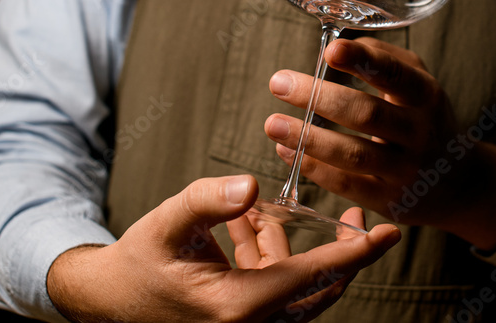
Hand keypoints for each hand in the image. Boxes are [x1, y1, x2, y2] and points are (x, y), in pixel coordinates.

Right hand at [46, 175, 399, 322]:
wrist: (107, 303)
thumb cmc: (137, 264)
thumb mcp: (167, 224)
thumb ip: (208, 200)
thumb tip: (251, 185)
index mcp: (240, 307)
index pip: (313, 276)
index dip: (355, 253)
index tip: (388, 232)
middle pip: (320, 288)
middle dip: (342, 250)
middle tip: (356, 215)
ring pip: (298, 286)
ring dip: (296, 246)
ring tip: (273, 205)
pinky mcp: (242, 318)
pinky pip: (275, 285)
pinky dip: (270, 253)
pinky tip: (250, 218)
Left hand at [264, 38, 495, 250]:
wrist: (460, 184)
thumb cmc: (427, 120)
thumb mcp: (420, 84)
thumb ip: (385, 58)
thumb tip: (339, 46)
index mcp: (426, 96)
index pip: (396, 75)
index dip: (363, 62)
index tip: (329, 50)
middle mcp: (420, 134)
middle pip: (367, 114)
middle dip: (319, 97)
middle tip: (278, 82)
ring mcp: (406, 171)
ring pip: (354, 155)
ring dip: (309, 139)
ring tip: (272, 124)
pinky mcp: (390, 201)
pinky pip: (347, 185)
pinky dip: (314, 168)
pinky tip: (287, 152)